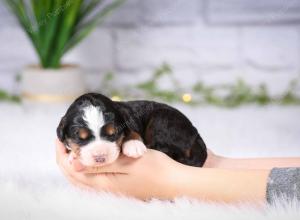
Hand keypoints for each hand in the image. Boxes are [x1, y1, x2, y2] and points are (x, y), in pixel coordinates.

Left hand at [55, 139, 182, 199]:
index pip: (71, 170)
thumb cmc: (155, 170)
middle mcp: (104, 189)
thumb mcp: (128, 163)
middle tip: (64, 139)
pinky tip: (89, 159)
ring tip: (73, 147)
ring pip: (82, 178)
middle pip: (73, 175)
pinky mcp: (117, 186)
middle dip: (64, 157)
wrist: (175, 182)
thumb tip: (72, 164)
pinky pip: (93, 179)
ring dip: (73, 163)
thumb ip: (100, 164)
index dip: (62, 153)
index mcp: (103, 184)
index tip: (61, 135)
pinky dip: (85, 168)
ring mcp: (111, 189)